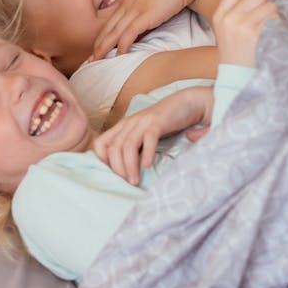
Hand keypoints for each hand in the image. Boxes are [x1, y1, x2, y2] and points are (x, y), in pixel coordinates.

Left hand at [91, 0, 196, 59]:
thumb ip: (147, 8)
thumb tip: (147, 21)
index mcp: (129, 1)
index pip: (111, 22)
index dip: (102, 37)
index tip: (96, 48)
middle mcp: (128, 5)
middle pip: (108, 29)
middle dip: (97, 45)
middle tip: (89, 60)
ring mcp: (135, 10)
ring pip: (114, 33)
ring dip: (103, 48)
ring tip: (96, 62)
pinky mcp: (145, 15)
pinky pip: (129, 34)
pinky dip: (122, 46)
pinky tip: (118, 56)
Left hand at [93, 85, 213, 183]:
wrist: (187, 103)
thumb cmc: (165, 123)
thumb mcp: (143, 134)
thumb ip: (134, 146)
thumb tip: (124, 170)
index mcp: (123, 126)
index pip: (100, 144)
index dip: (101, 161)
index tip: (111, 177)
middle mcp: (129, 123)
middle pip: (113, 148)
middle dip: (117, 169)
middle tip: (126, 184)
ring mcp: (143, 121)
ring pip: (128, 145)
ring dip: (130, 166)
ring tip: (135, 181)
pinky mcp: (158, 121)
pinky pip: (148, 138)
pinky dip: (147, 153)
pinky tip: (148, 166)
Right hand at [212, 0, 278, 67]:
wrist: (237, 80)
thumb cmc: (236, 54)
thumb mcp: (226, 30)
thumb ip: (236, 11)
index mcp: (219, 16)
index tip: (253, 9)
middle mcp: (229, 19)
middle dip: (265, 6)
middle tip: (263, 22)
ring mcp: (242, 26)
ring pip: (270, 6)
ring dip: (274, 16)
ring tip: (268, 31)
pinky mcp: (256, 34)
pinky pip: (275, 18)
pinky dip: (279, 26)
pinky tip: (272, 37)